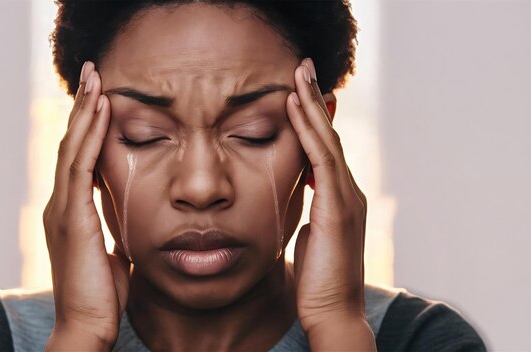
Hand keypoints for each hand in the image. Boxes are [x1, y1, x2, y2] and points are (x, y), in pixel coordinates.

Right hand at [43, 61, 129, 349]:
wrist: (87, 324)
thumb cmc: (102, 294)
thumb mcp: (113, 251)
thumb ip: (117, 228)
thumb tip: (133, 216)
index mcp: (69, 211)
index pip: (77, 158)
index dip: (87, 127)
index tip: (100, 100)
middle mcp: (61, 203)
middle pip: (71, 144)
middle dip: (83, 107)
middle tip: (94, 74)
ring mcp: (62, 207)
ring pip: (73, 146)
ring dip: (86, 110)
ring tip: (96, 78)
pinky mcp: (71, 215)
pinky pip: (81, 164)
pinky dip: (90, 134)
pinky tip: (102, 109)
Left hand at [287, 58, 373, 348]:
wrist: (333, 312)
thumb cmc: (319, 279)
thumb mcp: (311, 233)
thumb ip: (309, 207)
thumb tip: (299, 188)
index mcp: (340, 197)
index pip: (325, 148)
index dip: (314, 118)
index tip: (300, 91)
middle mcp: (348, 191)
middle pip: (329, 135)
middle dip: (316, 100)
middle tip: (304, 68)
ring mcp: (346, 198)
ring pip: (327, 140)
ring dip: (312, 104)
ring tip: (300, 73)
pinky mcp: (338, 208)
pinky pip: (322, 159)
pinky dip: (309, 130)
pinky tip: (295, 106)